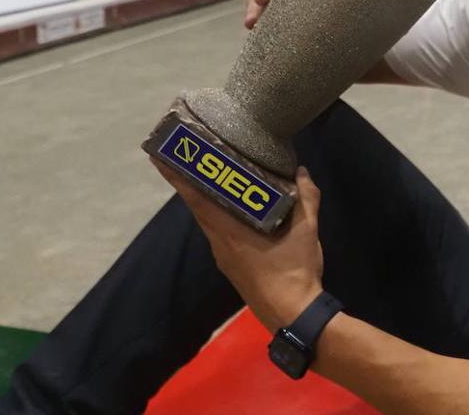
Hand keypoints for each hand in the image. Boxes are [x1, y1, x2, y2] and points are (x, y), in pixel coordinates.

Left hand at [152, 158, 324, 331]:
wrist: (292, 314)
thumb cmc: (294, 268)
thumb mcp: (307, 228)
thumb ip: (305, 196)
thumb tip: (300, 171)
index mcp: (230, 229)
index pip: (196, 196)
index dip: (177, 175)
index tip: (161, 156)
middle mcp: (219, 240)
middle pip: (198, 204)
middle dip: (188, 179)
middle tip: (185, 154)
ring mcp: (223, 255)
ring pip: (208, 218)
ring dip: (204, 196)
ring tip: (208, 173)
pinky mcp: (231, 265)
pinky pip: (218, 231)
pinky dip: (219, 213)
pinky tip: (233, 207)